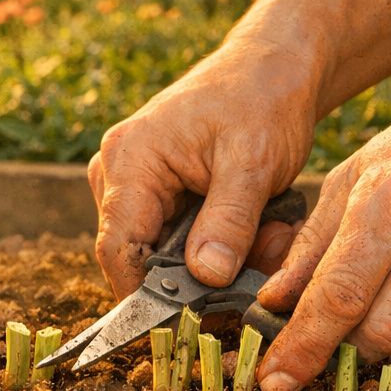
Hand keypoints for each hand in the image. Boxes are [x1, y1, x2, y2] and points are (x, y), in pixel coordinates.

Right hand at [88, 41, 318, 297]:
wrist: (273, 67)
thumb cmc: (263, 100)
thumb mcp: (253, 162)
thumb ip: (228, 221)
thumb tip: (205, 277)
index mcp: (129, 161)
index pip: (118, 250)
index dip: (148, 296)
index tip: (192, 323)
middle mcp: (117, 174)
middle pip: (140, 258)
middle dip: (199, 278)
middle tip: (259, 269)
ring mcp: (133, 185)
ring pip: (163, 255)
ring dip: (217, 263)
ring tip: (270, 236)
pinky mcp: (155, 194)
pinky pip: (177, 241)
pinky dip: (218, 247)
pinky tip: (257, 230)